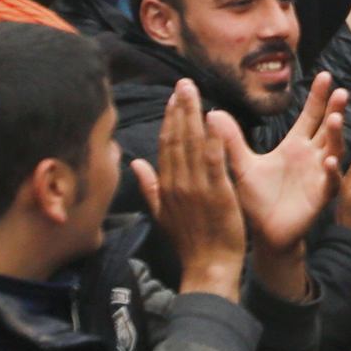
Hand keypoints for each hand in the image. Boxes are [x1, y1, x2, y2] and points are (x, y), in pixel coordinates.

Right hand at [128, 79, 248, 294]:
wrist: (207, 268)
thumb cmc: (189, 244)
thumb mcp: (162, 215)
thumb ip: (150, 187)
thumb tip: (135, 163)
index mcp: (165, 186)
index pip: (165, 145)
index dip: (169, 119)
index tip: (173, 97)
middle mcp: (177, 183)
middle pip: (176, 138)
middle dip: (179, 108)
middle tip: (184, 83)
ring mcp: (196, 187)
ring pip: (191, 143)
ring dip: (192, 114)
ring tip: (193, 90)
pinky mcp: (216, 193)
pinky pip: (212, 160)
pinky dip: (212, 138)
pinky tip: (214, 117)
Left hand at [223, 74, 344, 252]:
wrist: (264, 233)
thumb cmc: (256, 198)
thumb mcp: (241, 164)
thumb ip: (231, 139)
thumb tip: (213, 112)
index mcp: (295, 146)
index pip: (310, 116)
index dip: (318, 97)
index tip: (325, 75)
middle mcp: (311, 157)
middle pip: (327, 128)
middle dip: (335, 109)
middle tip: (341, 91)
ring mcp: (319, 175)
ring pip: (334, 150)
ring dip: (336, 135)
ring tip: (336, 119)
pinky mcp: (320, 196)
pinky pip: (330, 182)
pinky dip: (332, 172)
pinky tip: (329, 161)